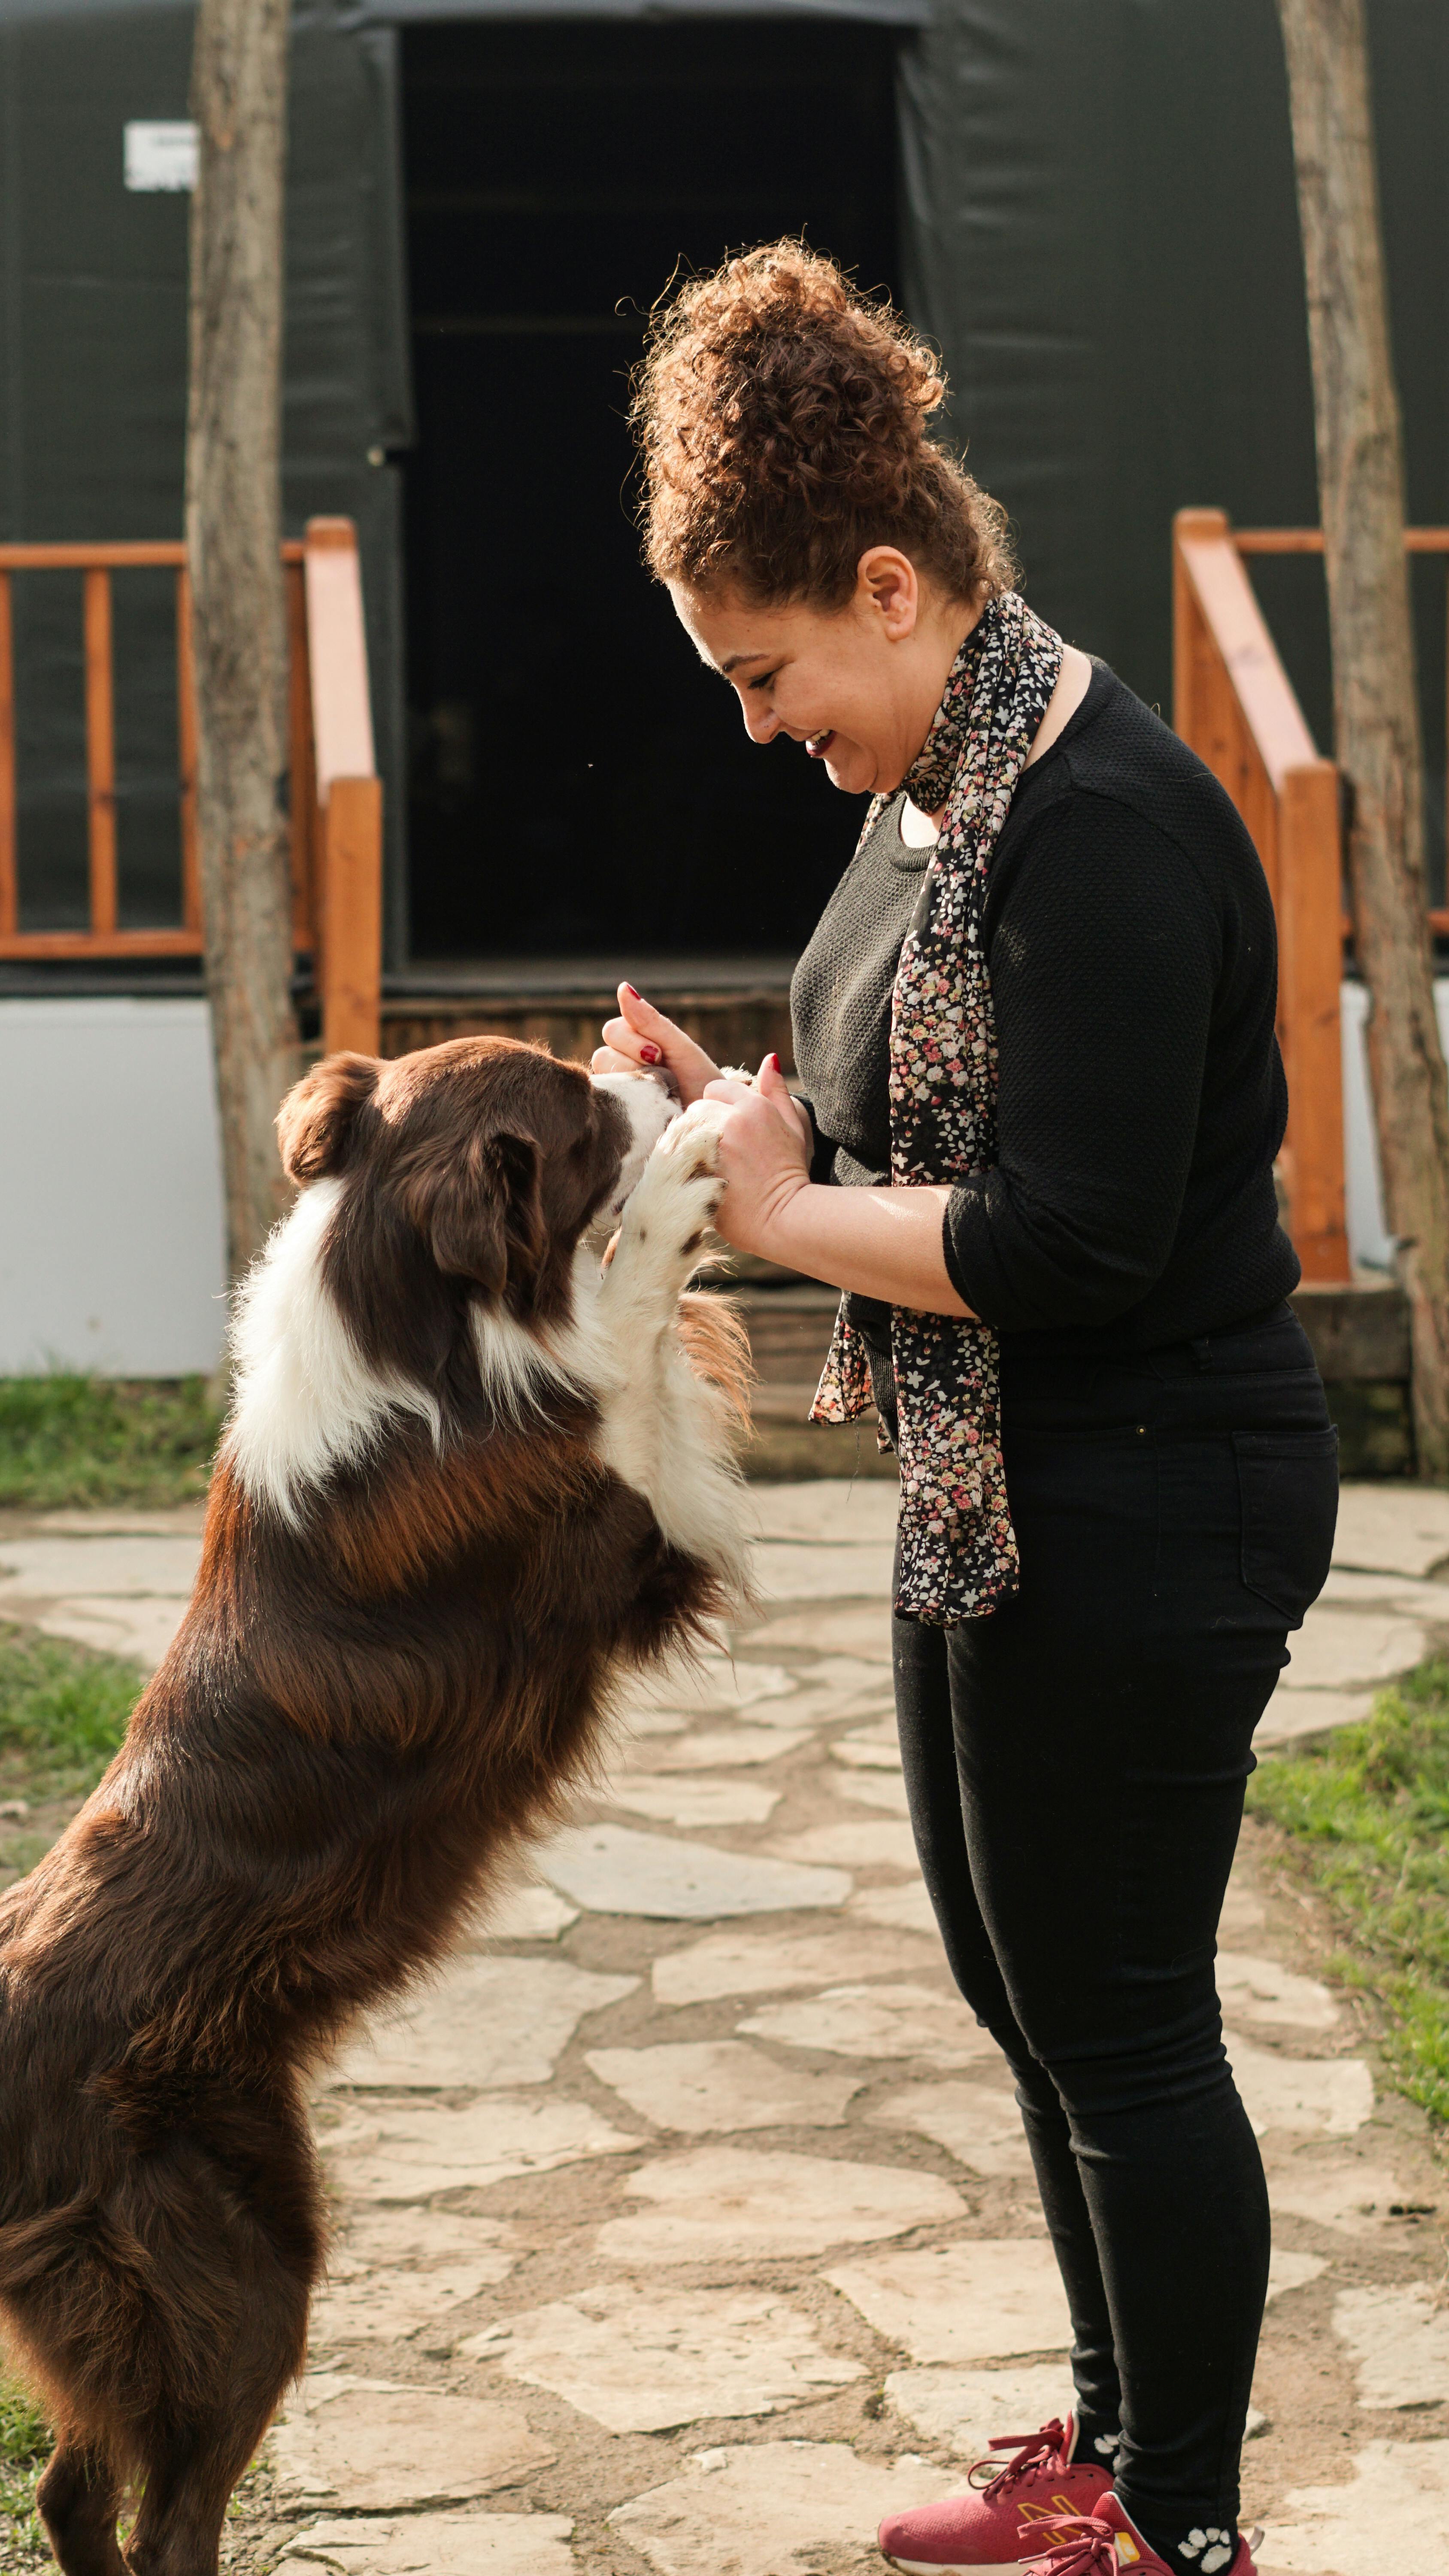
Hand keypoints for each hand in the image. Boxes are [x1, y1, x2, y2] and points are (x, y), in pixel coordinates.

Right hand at [591, 983, 720, 1106]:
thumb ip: (650, 1020)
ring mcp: (617, 1093)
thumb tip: (622, 987)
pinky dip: (626, 1103)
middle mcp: (619, 1067)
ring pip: (602, 1078)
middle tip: (661, 1073)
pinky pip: (604, 1105)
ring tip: (658, 1093)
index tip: (660, 1054)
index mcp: (633, 1044)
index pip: (612, 1031)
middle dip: (634, 1062)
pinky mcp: (616, 1118)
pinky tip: (645, 1108)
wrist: (712, 1118)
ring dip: (633, 1084)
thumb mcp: (679, 1046)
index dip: (634, 1041)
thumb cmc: (699, 1080)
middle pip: (603, 1054)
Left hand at [702, 1054, 812, 1256]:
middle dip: (704, 1122)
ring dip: (691, 1140)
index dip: (721, 1107)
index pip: (717, 1088)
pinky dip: (682, 1160)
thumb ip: (777, 1092)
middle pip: (697, 1106)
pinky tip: (700, 1174)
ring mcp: (711, 1144)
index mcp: (755, 1106)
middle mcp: (731, 1119)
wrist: (784, 1219)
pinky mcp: (695, 1167)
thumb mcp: (794, 1128)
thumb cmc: (791, 1174)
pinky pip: (675, 1151)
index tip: (730, 1131)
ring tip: (711, 1162)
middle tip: (720, 1149)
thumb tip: (767, 1059)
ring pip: (684, 1127)